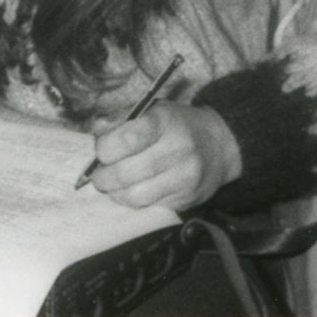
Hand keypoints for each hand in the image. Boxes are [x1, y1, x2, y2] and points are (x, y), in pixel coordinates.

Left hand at [88, 102, 240, 211]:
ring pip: (135, 195)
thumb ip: (122, 120)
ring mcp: (184, 178)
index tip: (100, 149)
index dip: (105, 148)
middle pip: (126, 172)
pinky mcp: (186, 200)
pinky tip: (130, 190)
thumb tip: (96, 130)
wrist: (219, 146)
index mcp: (164, 122)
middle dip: (104, 175)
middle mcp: (177, 150)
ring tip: (110, 184)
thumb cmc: (176, 124)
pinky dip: (132, 200)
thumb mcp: (152, 111)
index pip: (127, 139)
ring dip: (115, 192)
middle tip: (98, 173)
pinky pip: (148, 206)